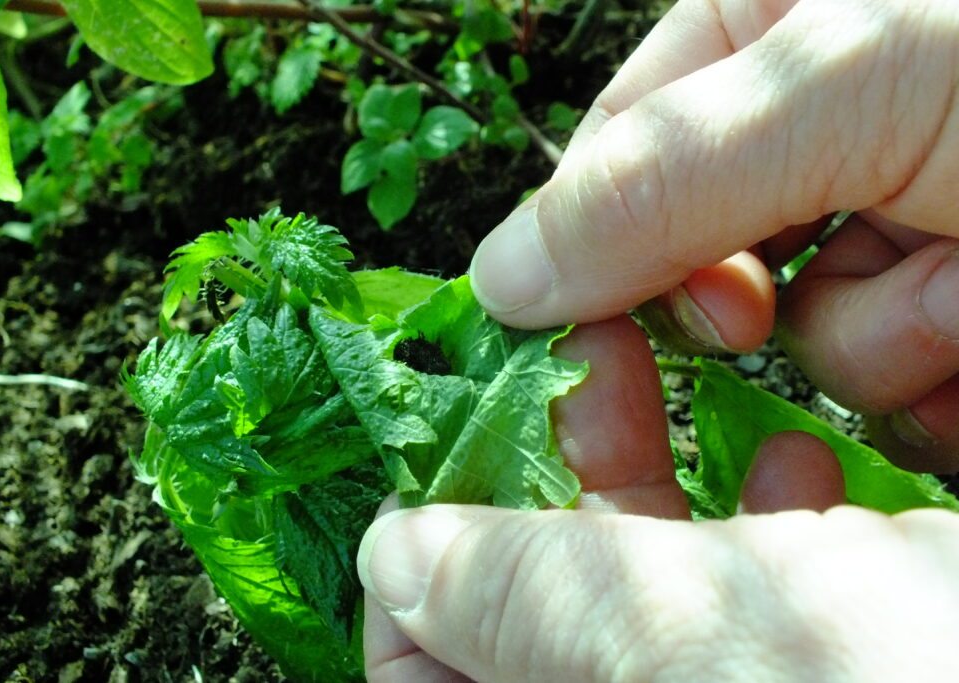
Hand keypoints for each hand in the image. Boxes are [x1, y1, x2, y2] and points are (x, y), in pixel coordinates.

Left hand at [358, 320, 958, 681]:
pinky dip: (760, 531)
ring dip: (665, 489)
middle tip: (595, 370)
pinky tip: (811, 475)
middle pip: (539, 616)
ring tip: (711, 401)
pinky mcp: (829, 661)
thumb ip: (536, 607)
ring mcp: (740, 681)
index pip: (427, 673)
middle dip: (561, 484)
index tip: (458, 450)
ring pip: (644, 593)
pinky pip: (751, 606)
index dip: (418, 576)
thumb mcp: (709, 650)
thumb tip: (399, 561)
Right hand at [468, 0, 958, 471]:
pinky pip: (896, 386)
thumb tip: (495, 280)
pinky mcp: (951, 304)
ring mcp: (893, 217)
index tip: (640, 313)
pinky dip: (936, 395)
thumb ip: (662, 179)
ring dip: (880, 344)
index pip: (617, 153)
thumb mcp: (850, 83)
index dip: (613, 245)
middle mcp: (817, 125)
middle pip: (702, 260)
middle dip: (751, 305)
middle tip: (768, 313)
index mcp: (759, 30)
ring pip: (807, 336)